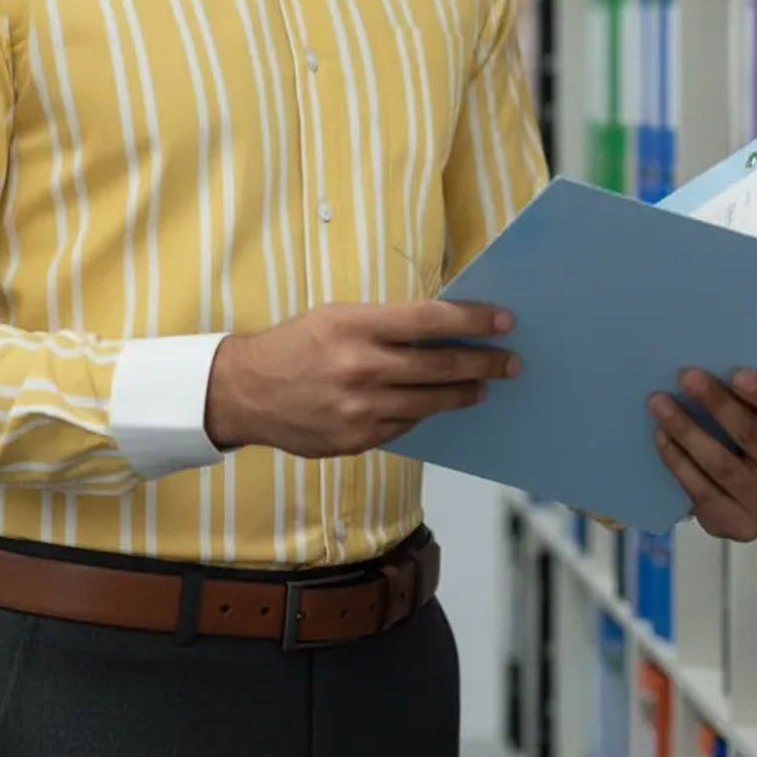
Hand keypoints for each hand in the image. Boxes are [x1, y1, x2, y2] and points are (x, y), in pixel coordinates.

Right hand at [204, 300, 519, 458]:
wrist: (246, 392)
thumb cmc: (296, 345)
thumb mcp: (336, 317)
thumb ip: (385, 324)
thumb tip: (441, 328)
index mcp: (357, 327)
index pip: (430, 319)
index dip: (473, 319)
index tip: (503, 320)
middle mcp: (362, 368)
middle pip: (440, 366)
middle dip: (483, 363)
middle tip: (510, 362)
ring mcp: (361, 409)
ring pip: (430, 402)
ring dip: (463, 393)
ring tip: (482, 387)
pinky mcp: (358, 439)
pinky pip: (406, 425)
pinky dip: (423, 413)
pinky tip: (436, 405)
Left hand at [649, 368, 756, 540]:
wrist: (744, 496)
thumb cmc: (750, 439)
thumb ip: (751, 399)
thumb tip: (709, 364)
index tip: (738, 373)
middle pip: (752, 437)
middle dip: (717, 404)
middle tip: (687, 376)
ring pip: (721, 464)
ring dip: (686, 430)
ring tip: (659, 402)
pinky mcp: (737, 525)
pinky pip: (700, 489)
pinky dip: (676, 460)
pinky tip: (660, 435)